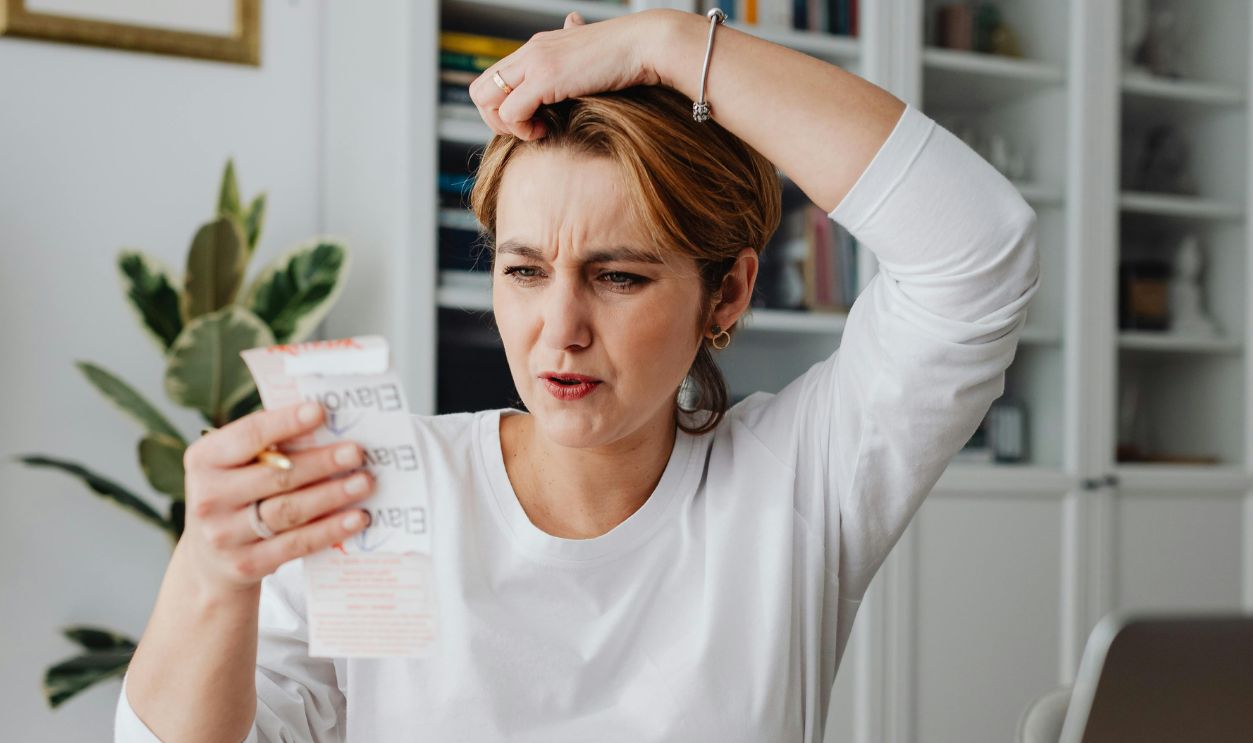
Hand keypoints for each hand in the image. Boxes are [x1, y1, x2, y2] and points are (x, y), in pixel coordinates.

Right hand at [180, 402, 375, 594]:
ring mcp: (224, 535)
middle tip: (357, 452)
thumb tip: (325, 421)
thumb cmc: (235, 496)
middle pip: (275, 476)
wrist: (209, 562)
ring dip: (332, 495)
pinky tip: (356, 517)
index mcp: (204, 460)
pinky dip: (330, 529)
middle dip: (321, 462)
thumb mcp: (235, 466)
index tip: (320, 412)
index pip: (248, 436)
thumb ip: (268, 446)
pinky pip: (297, 544)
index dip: (285, 423)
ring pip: (289, 511)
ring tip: (364, 482)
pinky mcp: (247, 564)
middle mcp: (208, 497)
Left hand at [469, 9, 666, 140]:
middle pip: (479, 90)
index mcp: (537, 48)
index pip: (493, 79)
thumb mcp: (590, 52)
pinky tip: (547, 130)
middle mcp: (530, 52)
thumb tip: (573, 21)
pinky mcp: (545, 78)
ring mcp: (535, 63)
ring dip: (507, 126)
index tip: (531, 120)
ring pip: (486, 101)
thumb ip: (573, 47)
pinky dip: (523, 129)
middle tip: (528, 129)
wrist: (647, 45)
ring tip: (538, 130)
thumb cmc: (627, 55)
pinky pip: (512, 112)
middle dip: (496, 119)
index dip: (502, 107)